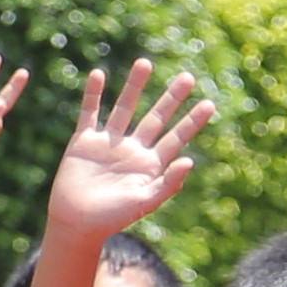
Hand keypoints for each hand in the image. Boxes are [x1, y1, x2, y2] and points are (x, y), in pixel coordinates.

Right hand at [40, 64, 213, 254]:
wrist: (77, 223)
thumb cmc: (113, 218)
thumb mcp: (144, 202)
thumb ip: (167, 183)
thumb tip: (189, 161)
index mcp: (151, 165)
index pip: (176, 138)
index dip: (192, 122)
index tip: (209, 104)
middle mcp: (133, 150)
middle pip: (156, 118)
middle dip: (172, 98)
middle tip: (188, 77)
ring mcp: (109, 143)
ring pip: (124, 108)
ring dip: (135, 86)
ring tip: (145, 63)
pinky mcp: (84, 141)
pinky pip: (90, 113)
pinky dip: (93, 95)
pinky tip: (98, 74)